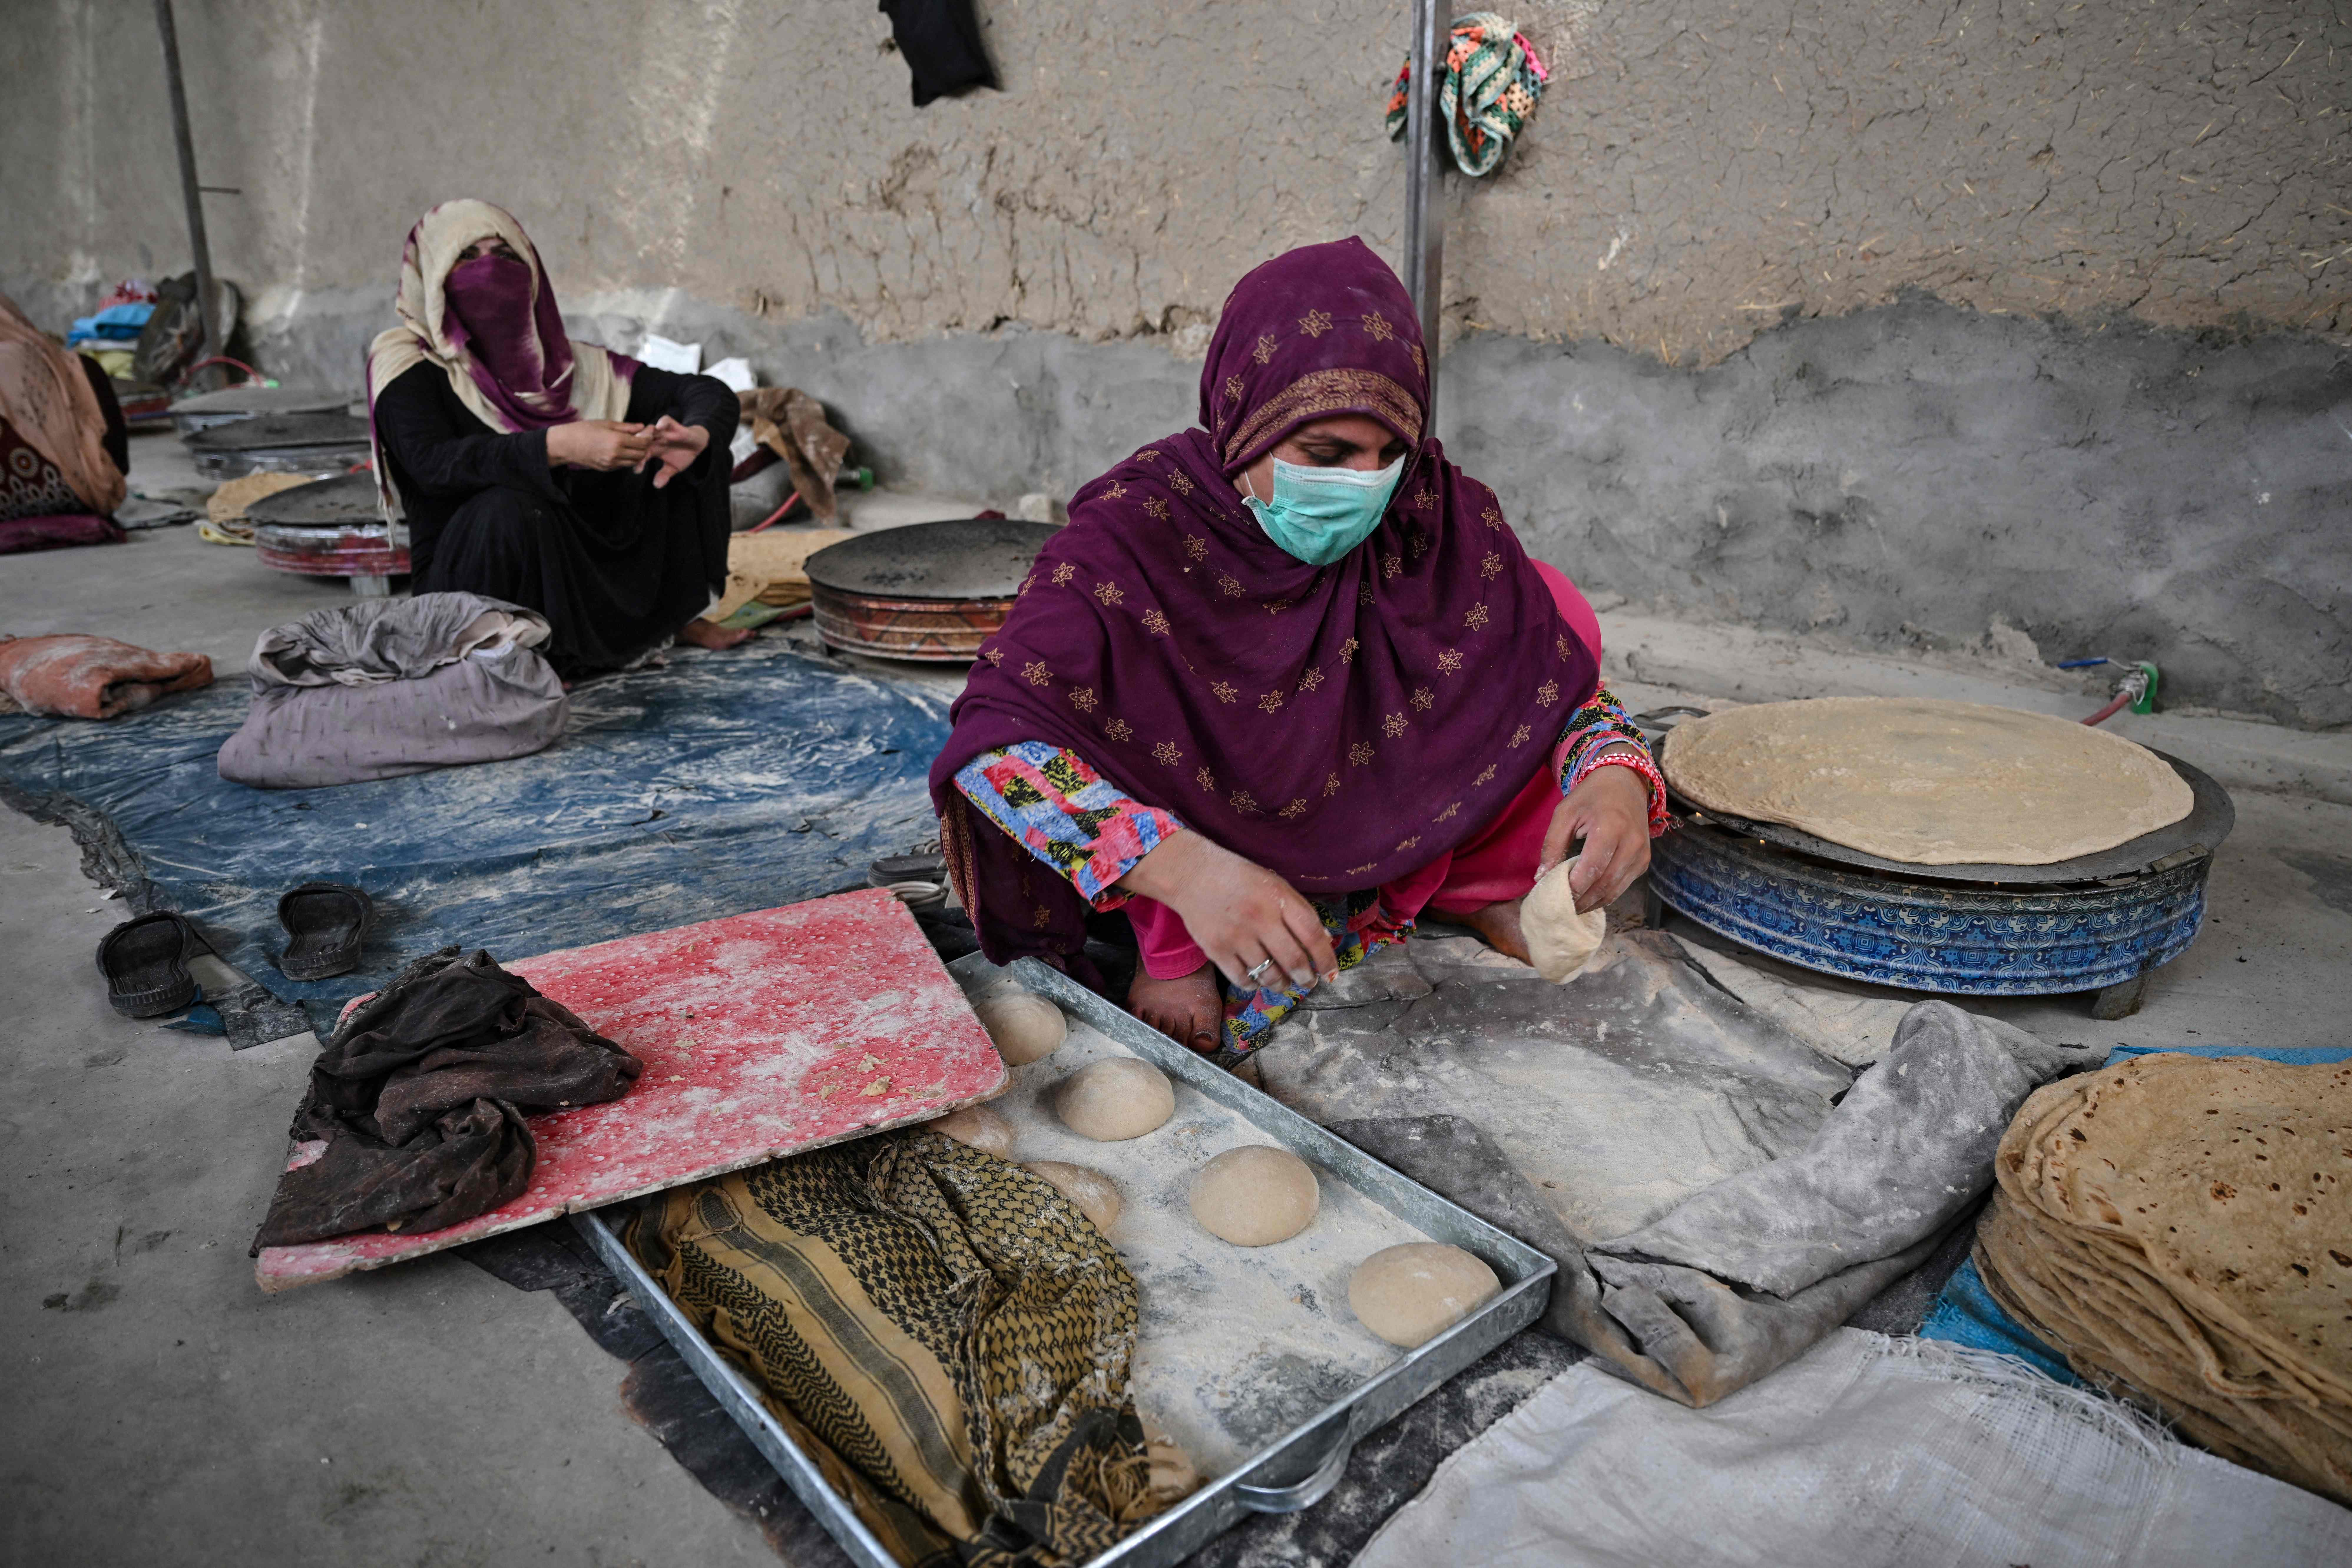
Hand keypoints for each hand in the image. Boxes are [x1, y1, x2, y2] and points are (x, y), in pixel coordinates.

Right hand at [546, 420, 650, 470]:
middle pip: (641, 454)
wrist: (566, 444)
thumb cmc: (584, 430)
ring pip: (634, 462)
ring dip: (637, 455)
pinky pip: (623, 465)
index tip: (647, 432)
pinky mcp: (607, 469)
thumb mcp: (606, 424)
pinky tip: (623, 451)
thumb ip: (626, 427)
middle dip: (645, 447)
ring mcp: (611, 464)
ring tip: (633, 445)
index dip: (648, 438)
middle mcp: (616, 454)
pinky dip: (627, 459)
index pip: (643, 443)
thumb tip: (642, 427)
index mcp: (617, 440)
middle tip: (642, 439)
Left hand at [638, 415, 710, 488]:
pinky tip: (659, 428)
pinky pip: (665, 421)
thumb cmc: (683, 455)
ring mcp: (663, 432)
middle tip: (636, 455)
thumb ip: (664, 475)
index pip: (641, 455)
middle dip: (637, 447)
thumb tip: (656, 485)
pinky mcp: (673, 425)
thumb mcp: (674, 467)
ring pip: (649, 429)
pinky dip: (662, 423)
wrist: (697, 445)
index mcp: (653, 449)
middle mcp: (655, 440)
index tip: (637, 471)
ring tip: (644, 441)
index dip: (638, 462)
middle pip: (641, 440)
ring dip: (646, 434)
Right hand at [1117, 830, 1338, 991]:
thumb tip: (1323, 940)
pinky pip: (1243, 979)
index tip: (1331, 973)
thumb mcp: (1274, 884)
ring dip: (1282, 984)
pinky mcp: (1216, 950)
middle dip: (1306, 978)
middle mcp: (1259, 918)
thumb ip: (1298, 910)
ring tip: (1284, 983)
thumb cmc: (1239, 878)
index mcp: (1278, 898)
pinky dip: (1255, 985)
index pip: (1311, 934)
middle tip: (1309, 982)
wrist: (1192, 874)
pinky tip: (1258, 980)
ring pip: (1269, 975)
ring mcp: (1236, 936)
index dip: (1326, 958)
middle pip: (1293, 960)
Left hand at [1540, 754, 1652, 913]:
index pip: (1591, 870)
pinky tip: (1587, 897)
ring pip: (1615, 891)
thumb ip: (1552, 845)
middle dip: (1580, 901)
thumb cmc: (1591, 797)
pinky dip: (1604, 896)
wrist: (1625, 783)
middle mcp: (1632, 843)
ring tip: (1570, 908)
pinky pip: (1623, 886)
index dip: (1572, 889)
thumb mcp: (1565, 813)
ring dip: (1591, 903)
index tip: (1553, 898)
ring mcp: (1641, 854)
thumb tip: (1541, 878)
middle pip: (1604, 885)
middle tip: (1559, 909)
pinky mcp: (1644, 861)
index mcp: (1611, 828)